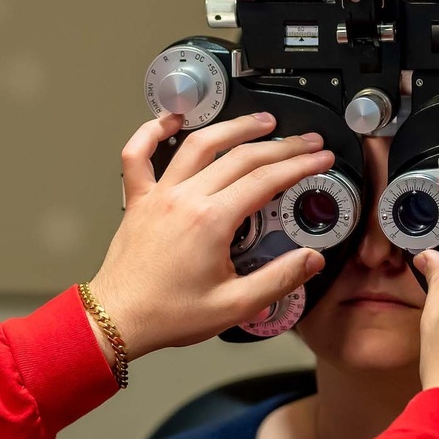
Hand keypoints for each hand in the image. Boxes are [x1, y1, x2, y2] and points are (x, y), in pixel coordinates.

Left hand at [89, 112, 334, 358]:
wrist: (118, 320)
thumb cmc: (169, 314)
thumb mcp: (235, 306)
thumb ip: (278, 279)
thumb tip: (312, 259)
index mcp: (211, 221)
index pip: (265, 179)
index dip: (299, 165)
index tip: (320, 159)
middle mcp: (185, 199)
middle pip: (240, 156)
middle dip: (280, 145)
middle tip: (305, 140)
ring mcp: (159, 195)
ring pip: (198, 144)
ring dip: (233, 127)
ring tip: (260, 121)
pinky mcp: (138, 200)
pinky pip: (138, 155)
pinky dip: (152, 131)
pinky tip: (170, 119)